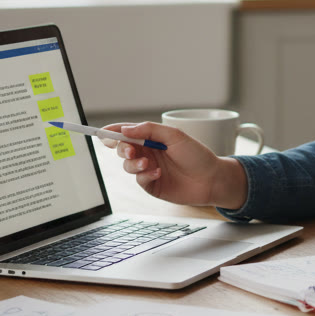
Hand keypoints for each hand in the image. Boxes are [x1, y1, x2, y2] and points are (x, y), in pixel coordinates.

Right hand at [104, 122, 247, 208]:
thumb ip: (150, 130)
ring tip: (148, 163)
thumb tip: (125, 129)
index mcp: (152, 138)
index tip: (103, 132)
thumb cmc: (197, 155)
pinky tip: (158, 173)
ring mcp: (148, 169)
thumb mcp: (175, 136)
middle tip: (130, 150)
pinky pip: (139, 180)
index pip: (127, 133)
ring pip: (127, 165)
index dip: (114, 132)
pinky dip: (145, 175)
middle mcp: (148, 153)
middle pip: (123, 149)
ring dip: (134, 163)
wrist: (211, 180)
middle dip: (122, 148)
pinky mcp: (152, 185)